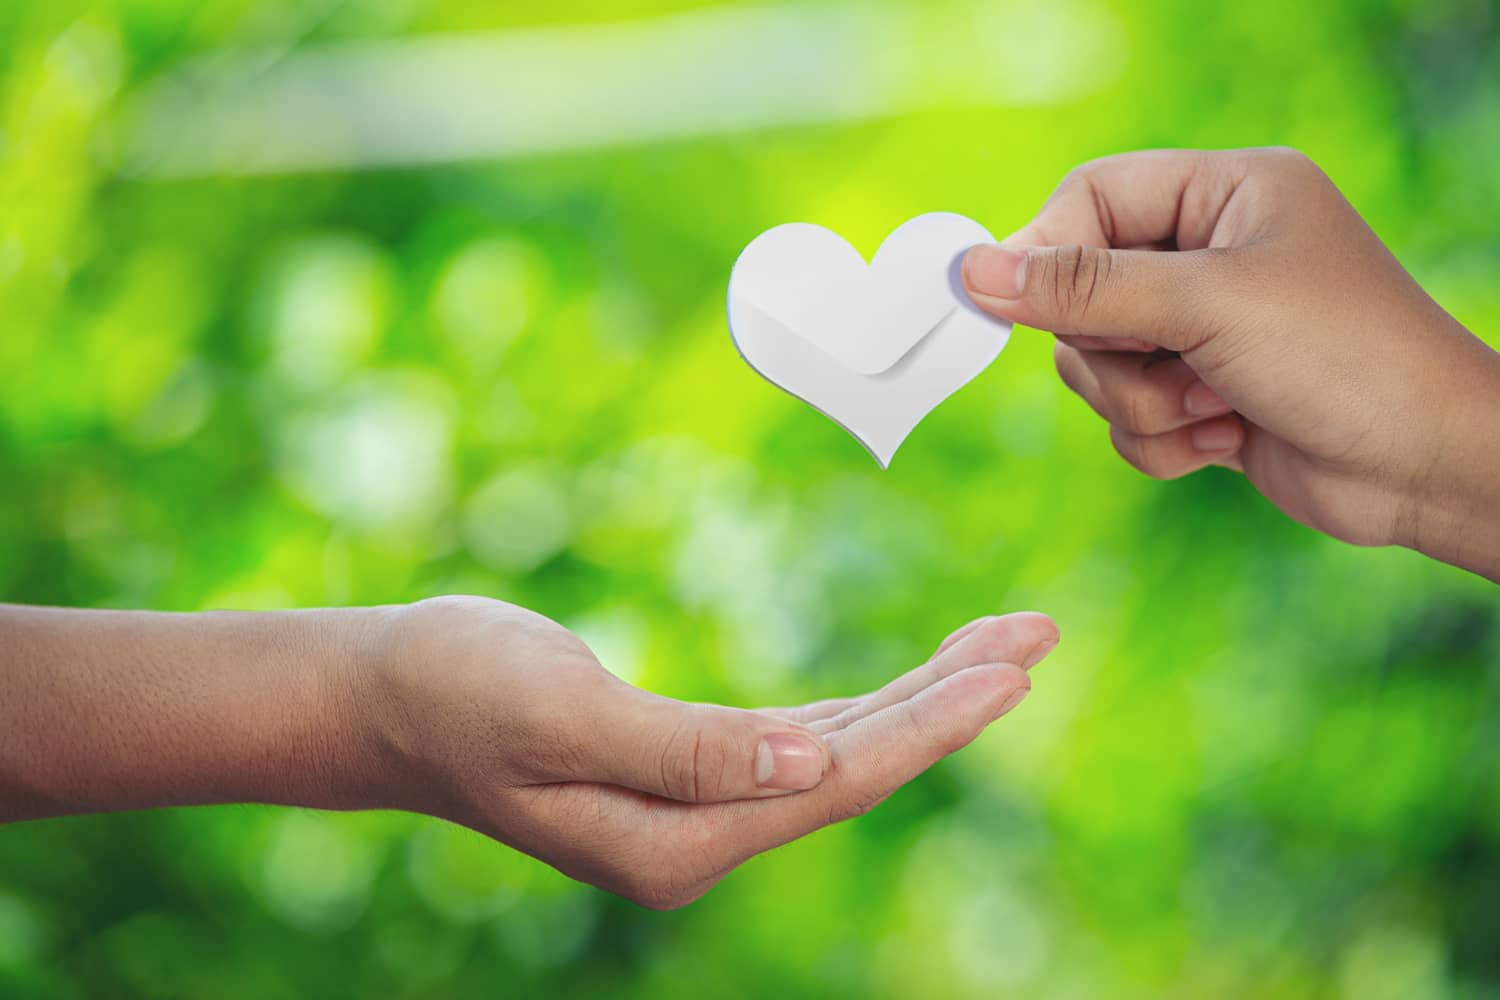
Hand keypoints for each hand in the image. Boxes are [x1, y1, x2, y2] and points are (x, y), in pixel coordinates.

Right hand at [355, 596, 1057, 908]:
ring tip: (1002, 646)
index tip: (1014, 666)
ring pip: (839, 754)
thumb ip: (685, 750)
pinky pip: (800, 741)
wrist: (387, 696)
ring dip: (919, 699)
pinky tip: (909, 684)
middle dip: (951, 704)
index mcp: (678, 839)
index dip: (931, 724)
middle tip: (1038, 636)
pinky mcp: (687, 771)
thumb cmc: (456, 690)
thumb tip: (812, 768)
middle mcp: (700, 838)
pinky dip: (863, 707)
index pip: (838, 782)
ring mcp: (696, 810)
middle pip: (859, 770)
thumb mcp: (560, 712)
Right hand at [960, 147, 1499, 579]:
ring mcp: (1204, 329)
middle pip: (1082, 292)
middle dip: (1115, 350)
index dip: (1045, 250)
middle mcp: (1210, 254)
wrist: (1426, 468)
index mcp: (1225, 193)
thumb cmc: (1345, 358)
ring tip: (1217, 407)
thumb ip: (1085, 287)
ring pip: (1098, 366)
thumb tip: (975, 271)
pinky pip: (1125, 419)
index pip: (1092, 197)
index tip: (1004, 304)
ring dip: (1143, 402)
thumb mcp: (1206, 305)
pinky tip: (1227, 440)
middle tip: (1173, 363)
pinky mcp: (1202, 396)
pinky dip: (1163, 441)